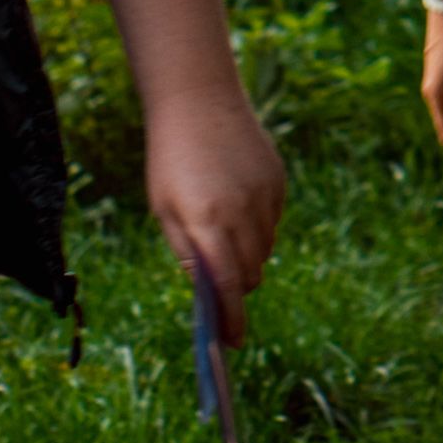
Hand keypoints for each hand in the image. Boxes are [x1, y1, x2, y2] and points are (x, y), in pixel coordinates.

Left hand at [145, 76, 283, 326]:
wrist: (198, 100)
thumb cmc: (170, 159)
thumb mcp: (164, 208)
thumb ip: (187, 251)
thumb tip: (208, 291)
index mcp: (207, 221)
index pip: (228, 285)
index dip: (232, 318)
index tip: (233, 342)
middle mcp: (242, 211)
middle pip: (251, 273)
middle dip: (237, 285)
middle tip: (220, 280)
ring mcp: (265, 196)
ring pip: (265, 249)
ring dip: (247, 254)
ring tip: (221, 228)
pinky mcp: (278, 182)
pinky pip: (273, 220)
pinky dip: (257, 225)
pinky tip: (236, 201)